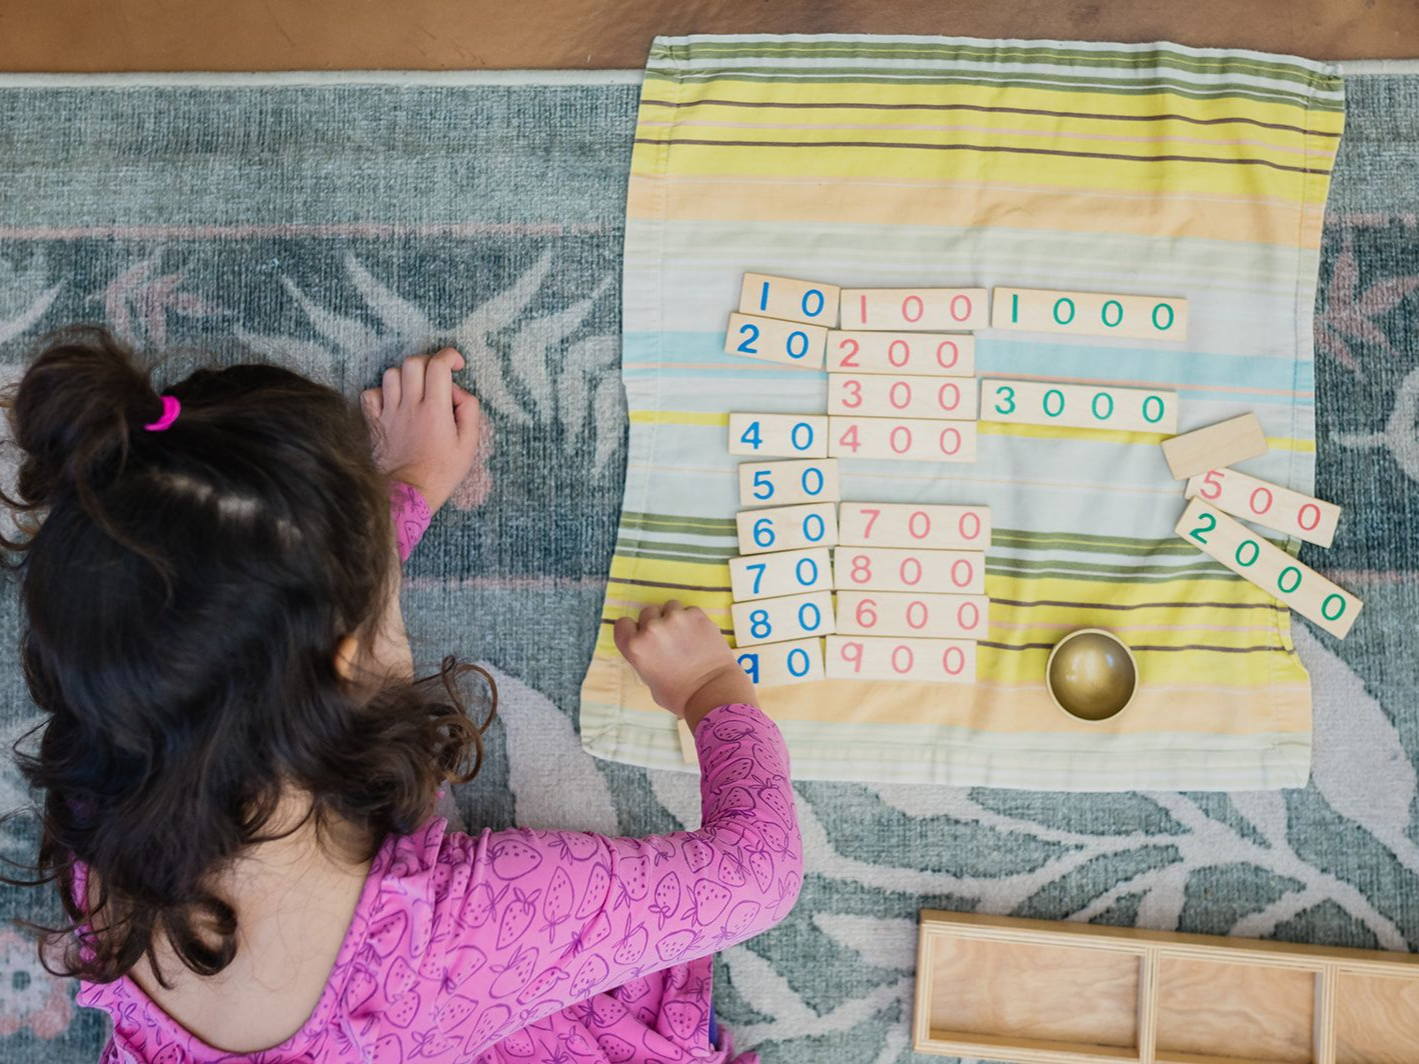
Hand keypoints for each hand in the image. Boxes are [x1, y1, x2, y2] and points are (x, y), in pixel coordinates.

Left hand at [362, 348, 481, 512]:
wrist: (410, 494)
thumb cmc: (442, 472)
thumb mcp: (468, 445)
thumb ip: (469, 411)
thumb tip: (459, 392)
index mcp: (435, 410)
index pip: (438, 365)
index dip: (449, 356)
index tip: (456, 366)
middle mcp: (410, 406)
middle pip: (413, 362)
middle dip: (428, 362)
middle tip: (437, 376)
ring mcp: (389, 413)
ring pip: (391, 374)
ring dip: (406, 376)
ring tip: (416, 391)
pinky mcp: (374, 423)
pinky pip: (370, 394)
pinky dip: (381, 393)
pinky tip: (393, 403)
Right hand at [613, 600, 755, 731]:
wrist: (712, 693)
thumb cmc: (679, 695)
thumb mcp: (648, 679)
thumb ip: (645, 657)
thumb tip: (651, 647)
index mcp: (635, 647)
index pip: (623, 624)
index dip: (633, 630)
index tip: (642, 636)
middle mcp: (651, 629)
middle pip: (647, 613)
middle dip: (656, 623)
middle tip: (669, 640)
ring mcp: (675, 619)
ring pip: (670, 607)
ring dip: (675, 618)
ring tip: (685, 636)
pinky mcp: (696, 616)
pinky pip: (690, 610)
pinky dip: (693, 620)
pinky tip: (699, 636)